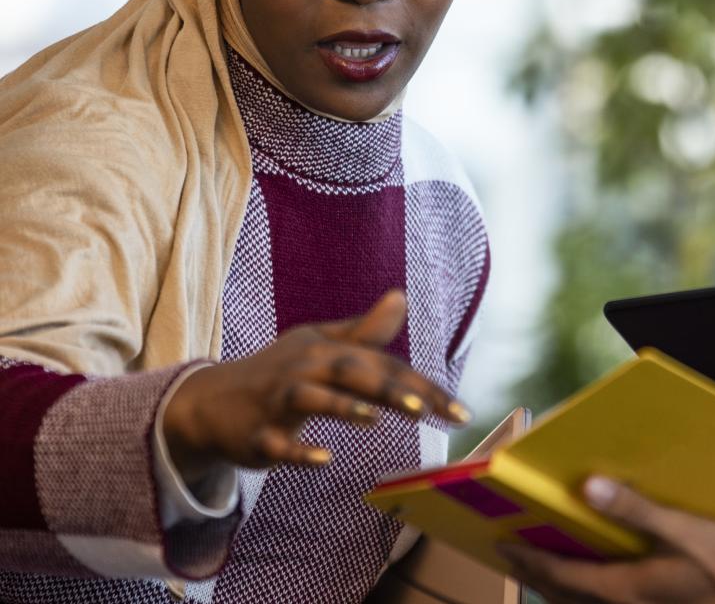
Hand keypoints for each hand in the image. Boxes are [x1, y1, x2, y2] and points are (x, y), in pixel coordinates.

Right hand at [163, 289, 468, 480]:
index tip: (460, 410)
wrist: (210, 400)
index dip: (422, 385)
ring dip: (343, 407)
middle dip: (390, 389)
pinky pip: (277, 443)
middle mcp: (305, 367)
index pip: (384, 364)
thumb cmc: (278, 371)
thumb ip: (364, 331)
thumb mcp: (319, 345)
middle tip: (427, 410)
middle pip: (353, 373)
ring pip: (313, 399)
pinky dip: (298, 451)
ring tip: (375, 418)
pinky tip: (323, 459)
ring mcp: (278, 400)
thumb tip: (402, 298)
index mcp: (327, 348)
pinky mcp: (257, 434)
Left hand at [499, 476, 714, 602]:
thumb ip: (634, 509)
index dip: (530, 558)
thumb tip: (588, 486)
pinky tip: (595, 583)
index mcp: (626, 587)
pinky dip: (585, 596)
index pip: (562, 572)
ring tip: (544, 568)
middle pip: (566, 596)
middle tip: (513, 556)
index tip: (503, 545)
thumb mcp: (685, 531)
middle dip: (536, 575)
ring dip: (559, 588)